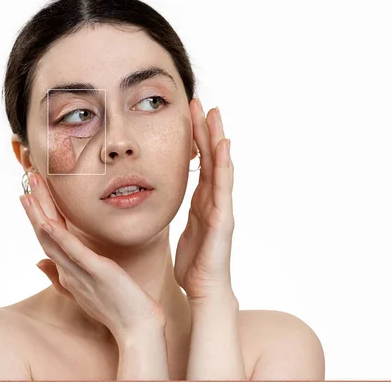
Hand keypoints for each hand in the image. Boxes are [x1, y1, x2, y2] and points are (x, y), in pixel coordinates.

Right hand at [19, 173, 164, 339]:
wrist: (137, 329)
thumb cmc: (116, 309)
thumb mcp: (84, 289)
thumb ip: (60, 275)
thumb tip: (37, 261)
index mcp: (67, 271)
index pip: (49, 237)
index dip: (38, 213)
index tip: (32, 191)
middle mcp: (68, 271)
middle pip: (45, 234)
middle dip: (35, 205)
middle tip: (26, 178)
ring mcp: (79, 272)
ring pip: (52, 240)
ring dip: (38, 214)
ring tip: (28, 191)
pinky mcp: (97, 272)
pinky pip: (73, 253)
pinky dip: (59, 237)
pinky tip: (47, 222)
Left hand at [174, 98, 235, 302]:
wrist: (206, 289)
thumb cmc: (194, 263)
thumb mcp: (183, 229)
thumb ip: (180, 210)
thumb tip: (166, 197)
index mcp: (202, 200)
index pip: (199, 162)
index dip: (195, 138)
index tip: (188, 114)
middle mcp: (214, 199)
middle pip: (211, 158)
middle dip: (207, 130)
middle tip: (201, 102)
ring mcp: (222, 207)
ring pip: (220, 166)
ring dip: (218, 139)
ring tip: (214, 114)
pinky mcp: (223, 219)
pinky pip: (223, 188)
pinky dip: (224, 166)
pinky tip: (223, 146)